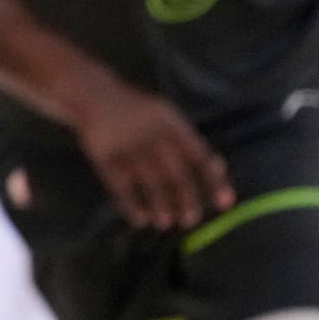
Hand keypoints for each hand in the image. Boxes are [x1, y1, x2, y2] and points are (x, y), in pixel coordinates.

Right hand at [71, 84, 234, 230]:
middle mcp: (151, 134)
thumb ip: (190, 141)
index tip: (225, 203)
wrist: (93, 96)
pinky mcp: (104, 156)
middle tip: (190, 220)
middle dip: (186, 199)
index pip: (199, 155)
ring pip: (149, 181)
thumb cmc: (139, 112)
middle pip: (174, 172)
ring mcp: (126, 145)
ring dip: (159, 204)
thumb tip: (218, 168)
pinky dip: (130, 204)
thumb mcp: (167, 117)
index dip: (213, 180)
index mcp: (171, 123)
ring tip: (165, 223)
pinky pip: (119, 185)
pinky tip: (139, 219)